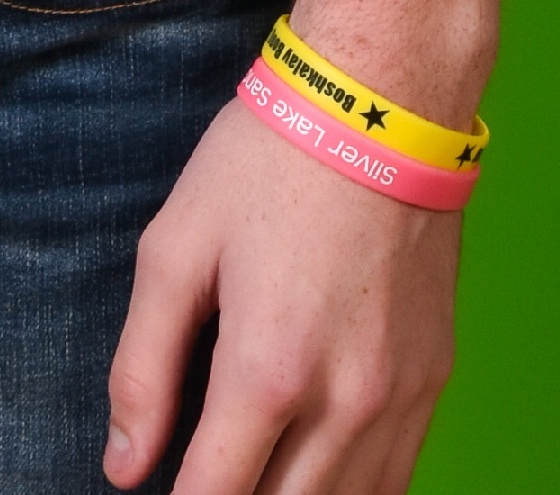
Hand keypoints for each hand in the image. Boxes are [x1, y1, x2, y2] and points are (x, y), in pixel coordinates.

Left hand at [104, 98, 458, 493]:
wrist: (380, 103)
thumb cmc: (267, 163)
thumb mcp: (175, 248)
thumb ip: (142, 368)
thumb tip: (124, 466)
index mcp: (267, 370)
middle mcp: (343, 403)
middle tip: (205, 476)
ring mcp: (399, 398)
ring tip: (254, 473)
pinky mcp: (435, 381)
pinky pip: (396, 480)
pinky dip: (352, 492)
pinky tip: (314, 473)